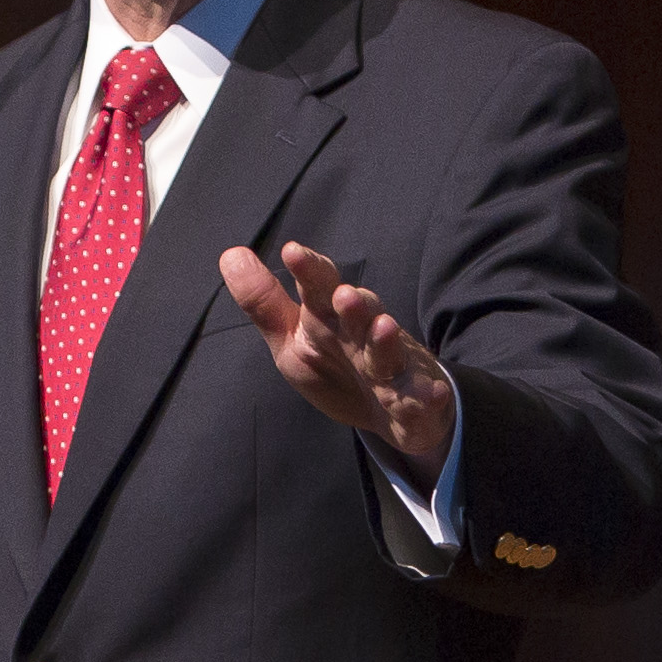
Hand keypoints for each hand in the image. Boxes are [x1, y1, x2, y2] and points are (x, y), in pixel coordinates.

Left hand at [219, 238, 455, 477]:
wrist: (393, 409)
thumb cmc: (337, 364)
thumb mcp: (292, 340)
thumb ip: (264, 304)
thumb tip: (230, 255)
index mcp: (330, 317)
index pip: (320, 286)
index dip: (310, 270)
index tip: (292, 252)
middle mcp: (363, 332)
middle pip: (360, 312)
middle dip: (354, 303)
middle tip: (342, 294)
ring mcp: (391, 365)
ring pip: (389, 350)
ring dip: (386, 340)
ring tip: (384, 327)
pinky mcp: (414, 399)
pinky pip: (420, 397)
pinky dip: (426, 396)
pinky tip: (430, 394)